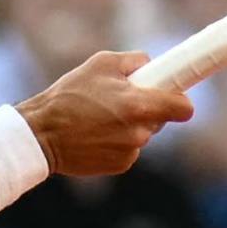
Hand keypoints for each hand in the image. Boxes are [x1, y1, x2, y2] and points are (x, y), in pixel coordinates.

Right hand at [21, 51, 197, 177]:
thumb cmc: (69, 96)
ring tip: (100, 117)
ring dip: (131, 125)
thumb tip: (151, 65)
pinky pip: (129, 149)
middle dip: (147, 109)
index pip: (183, 108)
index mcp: (139, 105)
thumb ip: (135, 61)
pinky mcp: (120, 166)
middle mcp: (139, 133)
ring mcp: (130, 152)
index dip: (180, 100)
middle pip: (160, 119)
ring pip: (142, 134)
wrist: (42, 134)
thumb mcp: (101, 63)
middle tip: (120, 100)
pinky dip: (118, 142)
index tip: (175, 95)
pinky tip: (96, 134)